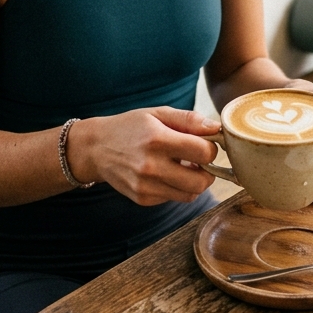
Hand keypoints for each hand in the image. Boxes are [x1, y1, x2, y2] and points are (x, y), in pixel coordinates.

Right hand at [69, 107, 219, 206]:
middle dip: (208, 171)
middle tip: (199, 160)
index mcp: (157, 140)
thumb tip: (216, 128)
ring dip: (194, 181)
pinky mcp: (142, 199)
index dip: (211, 148)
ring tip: (183, 166)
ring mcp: (146, 186)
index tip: (205, 143)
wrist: (97, 148)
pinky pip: (174, 198)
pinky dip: (177, 188)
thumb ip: (189, 120)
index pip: (204, 152)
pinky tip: (166, 174)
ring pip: (190, 194)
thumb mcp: (158, 113)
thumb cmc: (131, 127)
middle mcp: (151, 166)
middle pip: (201, 181)